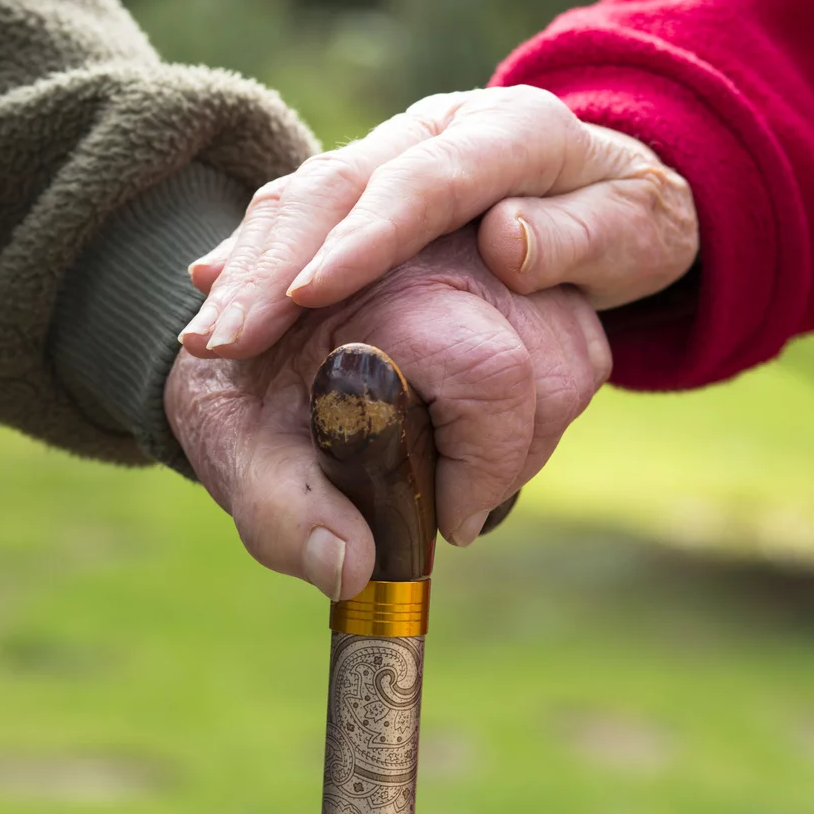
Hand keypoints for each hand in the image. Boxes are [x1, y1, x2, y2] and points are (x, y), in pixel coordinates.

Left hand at [164, 230, 610, 600]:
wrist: (245, 324)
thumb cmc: (242, 386)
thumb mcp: (232, 446)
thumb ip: (282, 510)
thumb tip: (353, 566)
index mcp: (375, 280)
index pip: (490, 371)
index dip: (483, 464)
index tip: (446, 521)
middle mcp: (446, 247)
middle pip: (550, 368)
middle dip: (505, 458)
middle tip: (449, 503)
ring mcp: (491, 252)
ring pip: (575, 360)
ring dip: (529, 436)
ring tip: (457, 464)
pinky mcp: (522, 268)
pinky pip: (582, 346)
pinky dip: (546, 406)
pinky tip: (481, 428)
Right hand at [180, 85, 696, 360]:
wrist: (617, 182)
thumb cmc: (633, 217)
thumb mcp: (640, 228)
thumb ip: (582, 233)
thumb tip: (507, 242)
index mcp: (513, 130)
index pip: (428, 178)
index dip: (365, 234)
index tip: (311, 294)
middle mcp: (441, 128)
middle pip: (343, 182)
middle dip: (277, 260)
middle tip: (225, 337)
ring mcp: (398, 150)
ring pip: (307, 194)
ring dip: (251, 263)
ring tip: (207, 333)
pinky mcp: (370, 184)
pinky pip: (301, 212)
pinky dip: (255, 254)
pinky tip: (212, 295)